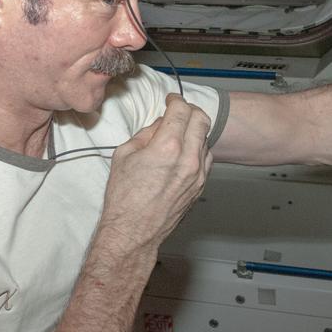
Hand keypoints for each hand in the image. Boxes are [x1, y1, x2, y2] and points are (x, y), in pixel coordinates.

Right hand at [97, 94, 210, 253]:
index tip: (170, 100)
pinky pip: (206, 159)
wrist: (133, 231)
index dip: (175, 100)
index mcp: (167, 147)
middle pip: (201, 119)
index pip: (181, 110)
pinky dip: (197, 149)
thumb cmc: (124, 197)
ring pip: (206, 139)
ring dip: (195, 130)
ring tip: (178, 134)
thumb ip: (147, 134)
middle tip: (178, 111)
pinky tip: (183, 153)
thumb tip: (161, 125)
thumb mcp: (125, 154)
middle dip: (189, 110)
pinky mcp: (200, 186)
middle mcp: (188, 159)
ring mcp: (198, 174)